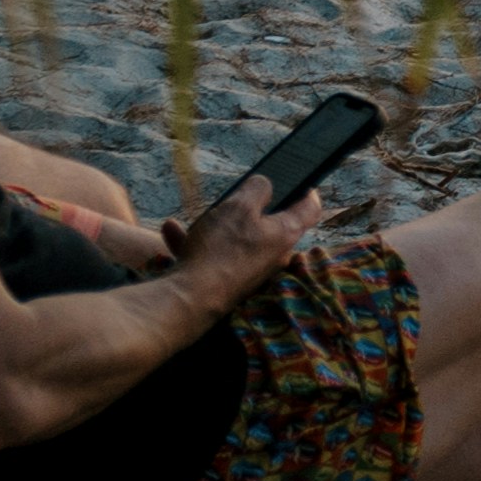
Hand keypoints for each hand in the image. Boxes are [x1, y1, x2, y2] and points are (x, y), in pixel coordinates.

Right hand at [158, 171, 321, 318]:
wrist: (189, 301)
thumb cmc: (220, 249)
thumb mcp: (239, 206)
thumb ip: (257, 189)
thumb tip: (266, 185)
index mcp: (286, 234)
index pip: (310, 208)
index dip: (307, 190)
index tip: (300, 180)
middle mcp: (274, 255)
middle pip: (269, 223)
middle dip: (248, 208)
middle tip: (233, 198)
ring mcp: (251, 271)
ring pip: (235, 239)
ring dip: (213, 225)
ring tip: (195, 217)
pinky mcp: (228, 282)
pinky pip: (215, 255)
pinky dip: (196, 242)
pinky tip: (170, 231)